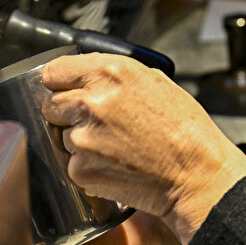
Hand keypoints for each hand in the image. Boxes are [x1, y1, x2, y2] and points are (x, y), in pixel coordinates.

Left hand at [42, 52, 245, 244]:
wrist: (196, 173)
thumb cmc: (184, 129)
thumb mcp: (155, 81)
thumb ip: (114, 76)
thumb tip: (86, 75)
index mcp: (110, 73)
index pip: (54, 71)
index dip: (60, 82)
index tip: (64, 89)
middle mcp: (91, 101)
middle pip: (49, 103)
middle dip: (66, 112)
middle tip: (95, 122)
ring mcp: (82, 138)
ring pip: (61, 135)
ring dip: (79, 140)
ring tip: (113, 145)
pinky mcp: (80, 169)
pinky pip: (71, 163)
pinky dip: (87, 165)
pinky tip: (113, 163)